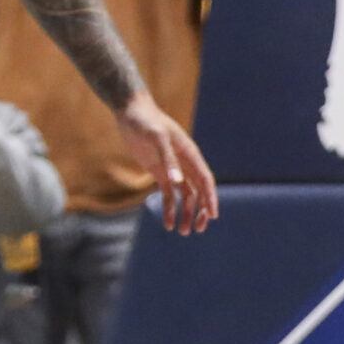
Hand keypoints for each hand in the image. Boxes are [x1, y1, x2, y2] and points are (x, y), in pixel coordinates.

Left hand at [119, 94, 217, 234]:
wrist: (130, 111)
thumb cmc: (145, 121)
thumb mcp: (155, 138)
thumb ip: (167, 160)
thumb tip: (177, 182)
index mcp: (190, 154)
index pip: (205, 180)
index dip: (211, 198)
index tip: (213, 216)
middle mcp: (185, 164)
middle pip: (199, 191)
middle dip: (201, 211)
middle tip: (198, 229)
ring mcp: (173, 168)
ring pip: (186, 196)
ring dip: (186, 213)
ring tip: (182, 232)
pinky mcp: (159, 172)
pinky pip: (169, 194)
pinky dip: (170, 208)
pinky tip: (167, 223)